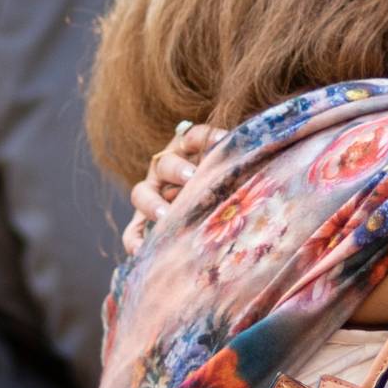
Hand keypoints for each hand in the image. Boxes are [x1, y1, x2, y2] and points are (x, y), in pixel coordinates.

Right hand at [121, 121, 223, 256]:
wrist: (204, 213)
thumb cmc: (222, 186)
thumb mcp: (226, 172)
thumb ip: (234, 168)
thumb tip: (255, 162)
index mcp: (186, 151)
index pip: (193, 138)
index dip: (206, 137)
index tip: (221, 141)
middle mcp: (164, 170)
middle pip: (165, 164)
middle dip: (177, 169)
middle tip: (192, 177)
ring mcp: (151, 195)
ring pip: (141, 193)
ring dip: (152, 203)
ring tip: (165, 215)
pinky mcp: (142, 221)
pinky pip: (132, 231)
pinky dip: (134, 240)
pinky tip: (142, 250)